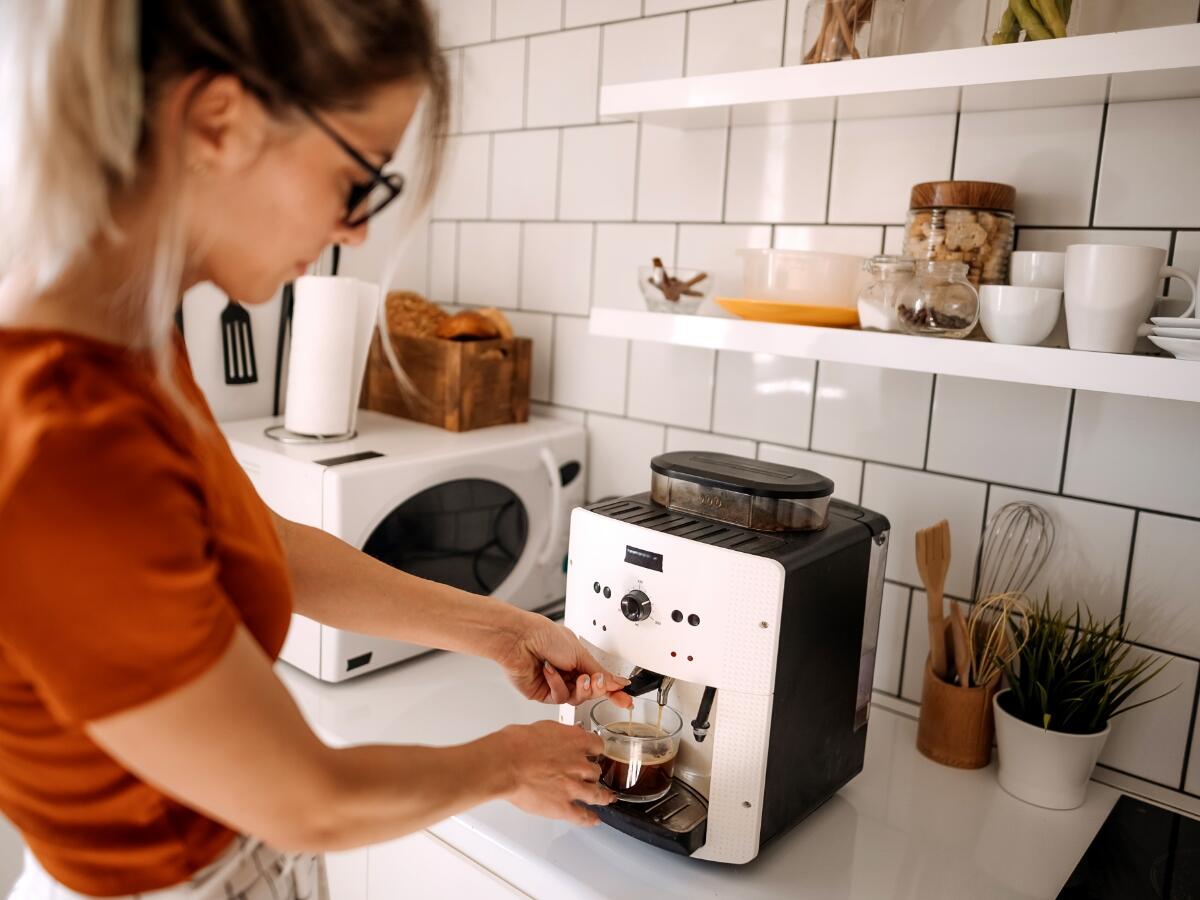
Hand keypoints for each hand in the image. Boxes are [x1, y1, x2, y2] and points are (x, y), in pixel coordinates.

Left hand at [496, 613, 631, 707]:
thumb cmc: (544, 635)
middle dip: (596, 688)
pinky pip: (559, 697)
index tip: (626, 699)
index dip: (613, 690)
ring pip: (577, 698)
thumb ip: (599, 670)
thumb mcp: (579, 652)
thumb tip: (617, 681)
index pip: (600, 680)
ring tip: (576, 676)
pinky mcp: (542, 694)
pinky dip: (557, 684)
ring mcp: (555, 684)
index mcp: (577, 660)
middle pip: (590, 692)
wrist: (519, 639)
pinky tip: (549, 671)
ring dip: (579, 688)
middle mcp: (567, 673)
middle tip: (598, 682)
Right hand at [497, 721, 614, 825]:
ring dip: (602, 796)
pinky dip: (590, 819)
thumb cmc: (516, 744)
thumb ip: (560, 734)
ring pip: (596, 794)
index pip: (597, 746)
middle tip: (591, 776)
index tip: (595, 753)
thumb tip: (563, 735)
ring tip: (606, 798)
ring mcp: (573, 787)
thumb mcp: (543, 727)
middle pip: (596, 771)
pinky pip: (582, 816)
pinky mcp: (563, 806)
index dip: (596, 751)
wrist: (506, 763)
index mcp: (575, 741)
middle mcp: (579, 764)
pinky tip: (594, 820)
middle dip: (592, 774)